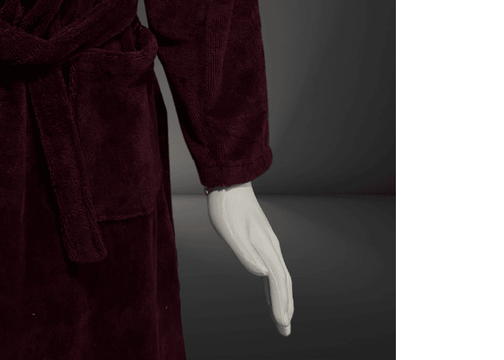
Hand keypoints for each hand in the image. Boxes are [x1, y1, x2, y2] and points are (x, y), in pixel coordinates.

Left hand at [206, 182, 293, 335]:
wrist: (229, 182)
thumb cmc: (227, 206)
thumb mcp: (231, 231)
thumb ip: (246, 253)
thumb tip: (262, 274)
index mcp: (266, 247)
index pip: (277, 282)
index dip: (281, 304)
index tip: (282, 325)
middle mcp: (271, 247)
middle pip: (284, 282)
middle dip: (286, 307)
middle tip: (285, 330)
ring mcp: (268, 243)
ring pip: (281, 276)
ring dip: (283, 298)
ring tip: (282, 318)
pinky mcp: (261, 240)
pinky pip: (273, 268)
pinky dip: (275, 285)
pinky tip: (270, 292)